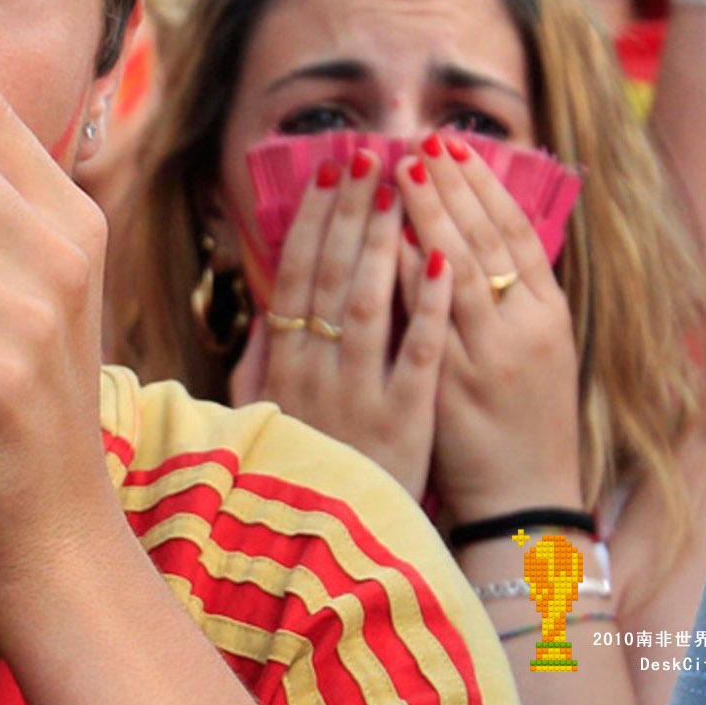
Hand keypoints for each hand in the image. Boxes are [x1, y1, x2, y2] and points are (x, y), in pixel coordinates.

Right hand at [231, 148, 450, 498]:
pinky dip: (431, 307)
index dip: (312, 217)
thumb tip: (266, 307)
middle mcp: (315, 370)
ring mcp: (359, 394)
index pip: (296, 273)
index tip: (329, 170)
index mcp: (283, 363)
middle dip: (350, 210)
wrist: (328, 548)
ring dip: (384, 240)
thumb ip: (261, 361)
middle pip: (332, 274)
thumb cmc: (301, 471)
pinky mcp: (404, 422)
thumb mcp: (263, 413)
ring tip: (402, 187)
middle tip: (369, 156)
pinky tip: (443, 260)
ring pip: (370, 304)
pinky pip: (418, 355)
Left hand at [400, 136, 584, 525]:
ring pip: (459, 272)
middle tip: (421, 141)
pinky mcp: (451, 389)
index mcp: (545, 315)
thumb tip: (464, 245)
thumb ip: (500, 303)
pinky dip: (414, 282)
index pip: (512, 235)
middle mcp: (522, 328)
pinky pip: (429, 325)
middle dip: (450, 188)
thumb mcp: (529, 353)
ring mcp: (487, 357)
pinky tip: (394, 243)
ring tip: (400, 169)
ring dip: (430, 216)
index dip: (482, 188)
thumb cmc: (520, 426)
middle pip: (485, 241)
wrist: (526, 503)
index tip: (454, 148)